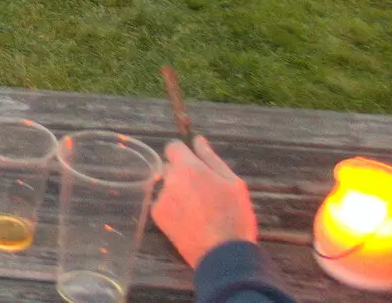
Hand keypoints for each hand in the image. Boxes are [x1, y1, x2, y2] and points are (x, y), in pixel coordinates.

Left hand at [151, 136, 257, 269]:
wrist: (223, 253)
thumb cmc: (234, 215)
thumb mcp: (233, 182)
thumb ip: (211, 158)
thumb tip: (198, 139)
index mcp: (188, 167)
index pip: (173, 147)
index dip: (184, 153)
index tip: (195, 165)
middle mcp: (169, 179)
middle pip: (170, 168)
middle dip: (183, 174)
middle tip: (202, 192)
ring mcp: (161, 198)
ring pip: (167, 187)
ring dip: (178, 192)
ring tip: (199, 211)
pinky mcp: (157, 215)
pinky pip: (163, 204)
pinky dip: (173, 209)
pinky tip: (190, 221)